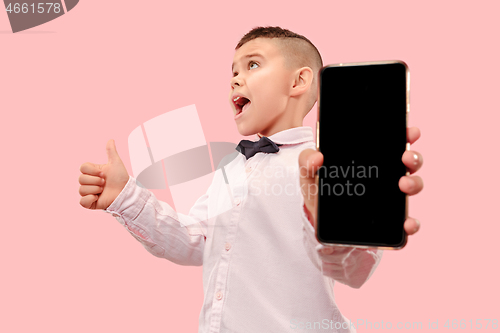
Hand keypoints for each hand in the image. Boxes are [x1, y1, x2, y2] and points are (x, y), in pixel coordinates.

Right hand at [79, 139, 128, 209]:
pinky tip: (97, 197)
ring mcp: (89, 192)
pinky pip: (82, 201)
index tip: (103, 173)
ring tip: (103, 190)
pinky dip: (89, 199)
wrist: (126, 193)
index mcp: (92, 172)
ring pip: (82, 189)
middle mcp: (89, 182)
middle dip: (95, 181)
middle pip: (81, 179)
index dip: (92, 170)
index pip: (83, 168)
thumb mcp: (116, 163)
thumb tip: (111, 140)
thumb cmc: (121, 178)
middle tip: (104, 183)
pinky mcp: (89, 203)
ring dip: (95, 189)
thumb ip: (111, 152)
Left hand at [299, 126, 423, 234]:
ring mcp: (390, 198)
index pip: (393, 142)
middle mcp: (386, 176)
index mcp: (371, 159)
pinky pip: (407, 222)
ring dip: (414, 183)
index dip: (405, 134)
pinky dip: (411, 223)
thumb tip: (317, 157)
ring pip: (413, 186)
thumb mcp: (310, 174)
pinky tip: (407, 222)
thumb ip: (307, 161)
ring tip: (402, 185)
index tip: (410, 131)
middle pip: (409, 162)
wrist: (320, 224)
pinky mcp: (390, 222)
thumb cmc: (319, 193)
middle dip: (413, 157)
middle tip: (405, 158)